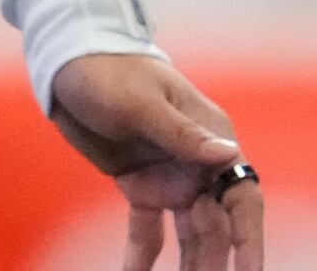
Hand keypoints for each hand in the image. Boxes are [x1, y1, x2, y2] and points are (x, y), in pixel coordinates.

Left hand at [48, 52, 263, 270]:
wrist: (67, 65)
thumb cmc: (109, 72)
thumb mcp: (142, 103)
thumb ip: (184, 135)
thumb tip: (230, 155)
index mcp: (210, 137)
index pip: (241, 196)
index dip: (249, 239)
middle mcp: (197, 162)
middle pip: (216, 225)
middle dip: (214, 261)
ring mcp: (169, 176)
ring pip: (187, 234)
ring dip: (188, 265)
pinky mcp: (140, 185)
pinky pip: (147, 231)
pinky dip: (143, 259)